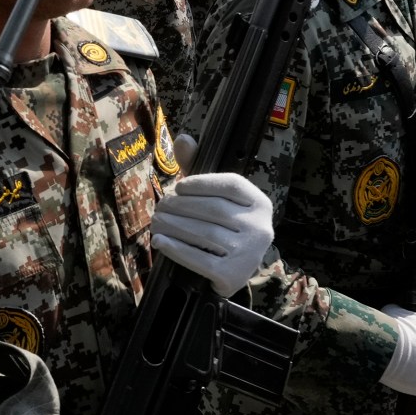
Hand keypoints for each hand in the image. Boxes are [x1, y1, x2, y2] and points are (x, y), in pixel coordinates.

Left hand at [149, 171, 274, 296]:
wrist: (234, 271)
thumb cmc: (224, 228)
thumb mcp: (217, 199)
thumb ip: (199, 170)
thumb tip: (183, 139)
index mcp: (260, 203)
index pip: (231, 185)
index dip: (202, 183)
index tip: (179, 187)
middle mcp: (260, 227)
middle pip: (213, 209)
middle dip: (180, 206)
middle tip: (159, 207)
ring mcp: (249, 253)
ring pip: (204, 233)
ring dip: (173, 226)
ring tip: (156, 222)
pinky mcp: (233, 275)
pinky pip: (199, 259)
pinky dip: (175, 249)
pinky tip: (160, 241)